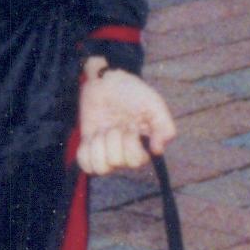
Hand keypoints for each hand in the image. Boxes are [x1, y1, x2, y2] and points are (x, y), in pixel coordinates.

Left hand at [77, 59, 175, 176]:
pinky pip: (85, 166)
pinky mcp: (89, 146)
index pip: (136, 162)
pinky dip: (86, 152)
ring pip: (100, 169)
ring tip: (102, 131)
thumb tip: (158, 150)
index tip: (131, 126)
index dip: (130, 144)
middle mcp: (125, 152)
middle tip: (116, 124)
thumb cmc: (133, 92)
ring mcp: (106, 150)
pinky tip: (92, 138)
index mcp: (142, 146)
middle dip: (114, 139)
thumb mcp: (154, 105)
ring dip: (98, 146)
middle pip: (116, 163)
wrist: (107, 81)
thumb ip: (164, 127)